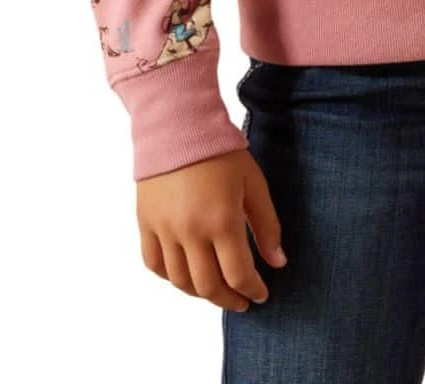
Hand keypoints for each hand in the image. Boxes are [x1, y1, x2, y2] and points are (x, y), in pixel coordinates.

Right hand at [137, 147, 286, 310]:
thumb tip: (278, 262)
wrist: (178, 125)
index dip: (252, 290)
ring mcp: (165, 230)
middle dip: (229, 299)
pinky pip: (154, 264)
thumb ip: (267, 225)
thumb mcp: (254, 183)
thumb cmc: (222, 151)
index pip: (238, 274)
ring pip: (180, 281)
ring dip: (200, 293)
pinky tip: (185, 275)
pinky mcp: (146, 223)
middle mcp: (190, 232)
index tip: (261, 294)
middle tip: (241, 300)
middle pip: (208, 286)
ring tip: (216, 290)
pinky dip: (170, 277)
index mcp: (222, 221)